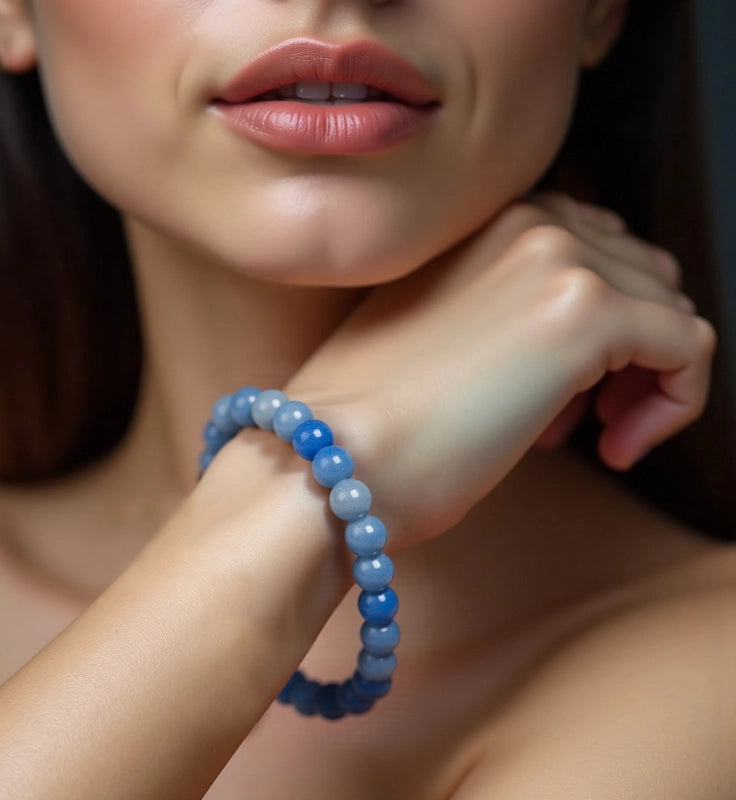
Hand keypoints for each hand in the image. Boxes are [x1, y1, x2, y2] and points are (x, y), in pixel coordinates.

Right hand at [285, 194, 714, 548]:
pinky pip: (690, 348)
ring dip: (648, 379)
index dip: (599, 323)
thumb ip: (502, 309)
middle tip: (583, 419)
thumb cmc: (369, 418)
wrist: (336, 453)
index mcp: (486, 221)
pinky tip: (618, 447)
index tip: (565, 393)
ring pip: (671, 309)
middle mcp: (527, 219)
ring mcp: (557, 259)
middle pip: (643, 275)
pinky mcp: (585, 314)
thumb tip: (565, 344)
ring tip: (594, 435)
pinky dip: (675, 404)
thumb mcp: (437, 333)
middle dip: (630, 350)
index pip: (596, 249)